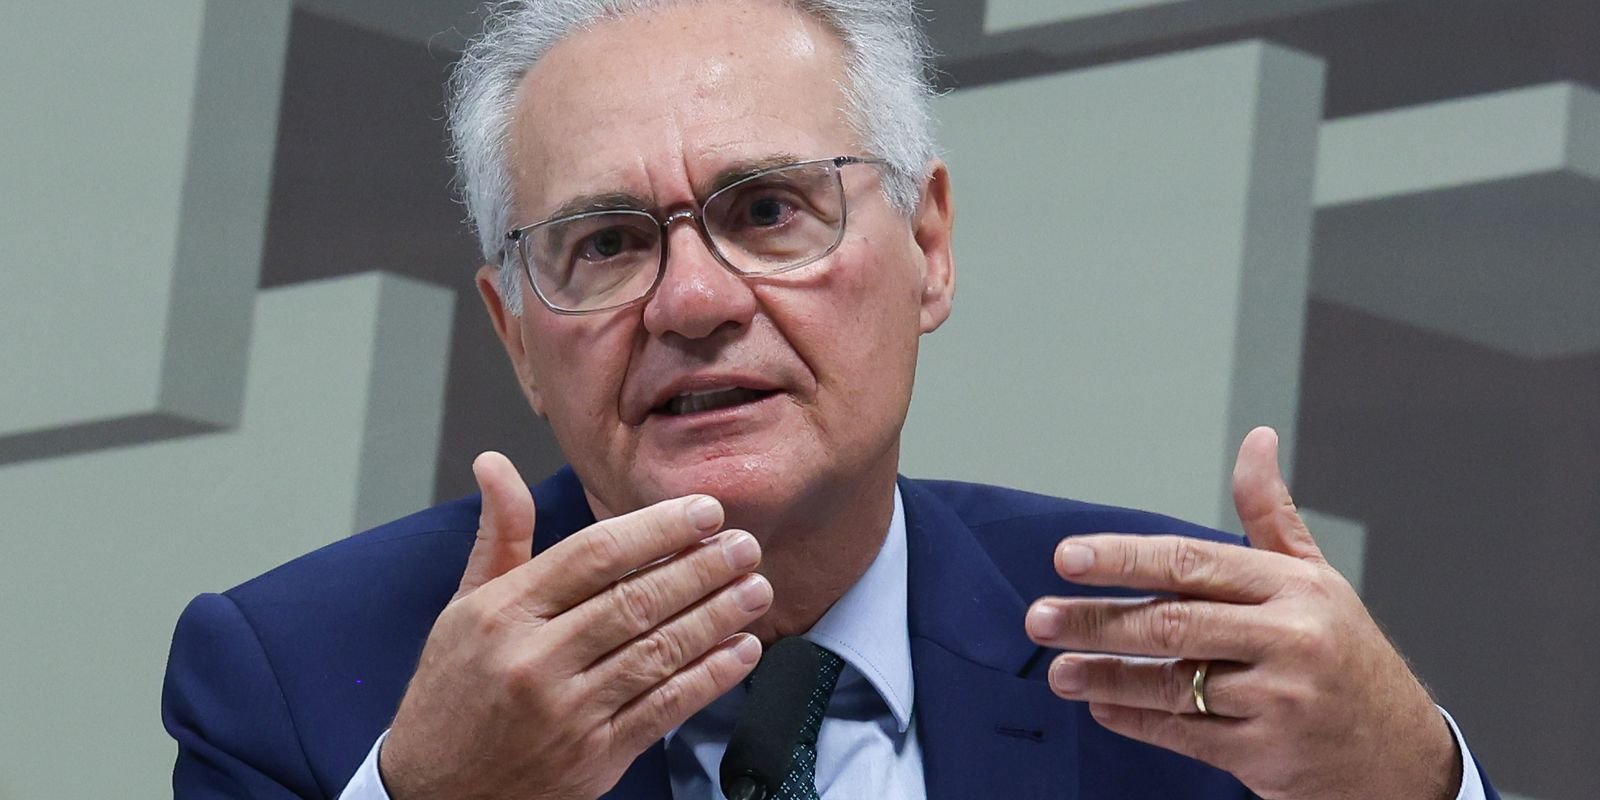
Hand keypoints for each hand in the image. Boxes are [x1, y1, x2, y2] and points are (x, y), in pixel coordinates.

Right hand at [380, 452, 772, 799]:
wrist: (437, 791)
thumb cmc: (454, 691)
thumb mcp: (465, 607)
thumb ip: (500, 536)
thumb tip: (496, 463)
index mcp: (504, 614)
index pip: (594, 555)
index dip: (657, 529)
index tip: (704, 512)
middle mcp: (535, 660)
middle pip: (635, 601)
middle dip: (701, 569)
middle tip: (745, 546)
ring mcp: (568, 713)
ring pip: (658, 652)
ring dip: (717, 618)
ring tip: (756, 589)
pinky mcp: (595, 757)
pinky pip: (664, 708)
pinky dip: (709, 678)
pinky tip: (742, 651)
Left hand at [1025, 427, 1461, 799]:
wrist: (1404, 758)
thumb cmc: (1349, 659)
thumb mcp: (1318, 579)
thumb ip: (1270, 516)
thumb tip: (1255, 442)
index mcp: (1295, 588)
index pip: (1194, 563)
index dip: (1125, 558)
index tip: (1069, 557)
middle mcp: (1291, 640)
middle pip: (1172, 623)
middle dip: (1097, 620)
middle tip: (1040, 617)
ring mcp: (1280, 700)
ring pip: (1172, 683)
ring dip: (1105, 675)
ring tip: (1059, 668)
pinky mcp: (1267, 755)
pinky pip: (1185, 733)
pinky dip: (1136, 718)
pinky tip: (1103, 705)